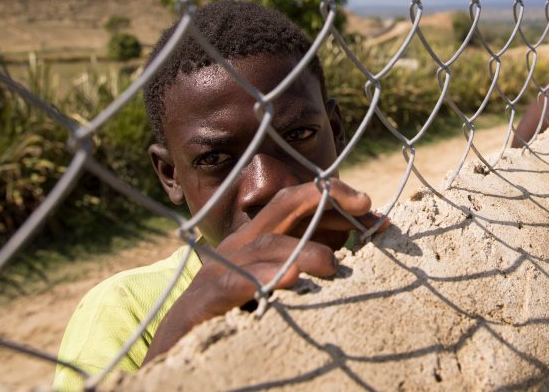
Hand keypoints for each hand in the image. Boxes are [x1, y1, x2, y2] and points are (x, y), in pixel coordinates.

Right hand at [143, 179, 385, 362]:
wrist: (175, 350)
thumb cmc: (233, 316)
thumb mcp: (274, 284)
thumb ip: (307, 264)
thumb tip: (353, 251)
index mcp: (257, 240)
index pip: (298, 203)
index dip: (335, 198)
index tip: (374, 209)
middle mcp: (239, 246)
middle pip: (283, 206)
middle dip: (324, 199)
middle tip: (365, 208)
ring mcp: (219, 270)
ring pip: (266, 246)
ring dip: (304, 251)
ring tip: (332, 265)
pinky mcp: (201, 302)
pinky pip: (233, 284)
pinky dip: (261, 279)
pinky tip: (287, 281)